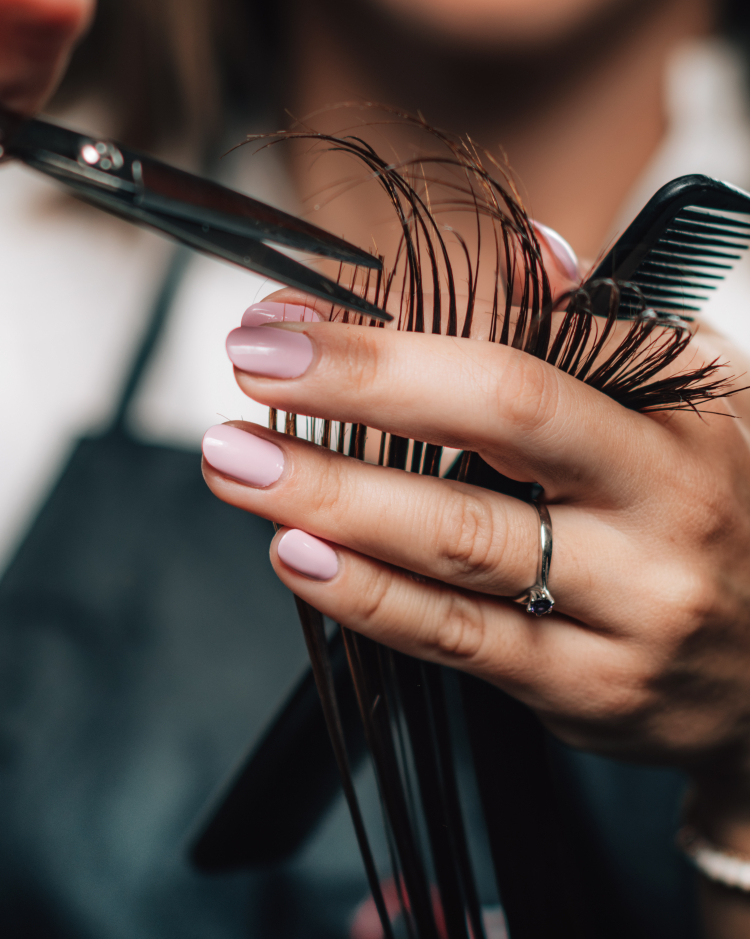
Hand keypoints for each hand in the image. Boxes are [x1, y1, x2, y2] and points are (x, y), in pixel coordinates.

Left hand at [201, 302, 749, 779]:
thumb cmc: (718, 505)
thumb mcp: (687, 400)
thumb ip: (595, 327)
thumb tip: (523, 248)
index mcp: (675, 418)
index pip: (522, 354)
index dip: (391, 337)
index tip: (285, 323)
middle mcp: (664, 507)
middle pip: (497, 427)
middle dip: (356, 392)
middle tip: (248, 373)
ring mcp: (630, 608)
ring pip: (459, 546)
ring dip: (330, 499)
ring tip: (237, 466)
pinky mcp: (588, 690)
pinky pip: (459, 639)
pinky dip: (367, 596)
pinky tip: (296, 555)